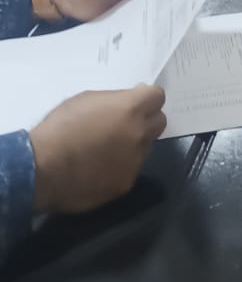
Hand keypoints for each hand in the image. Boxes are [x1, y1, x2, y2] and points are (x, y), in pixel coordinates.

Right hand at [30, 86, 166, 214]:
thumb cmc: (60, 128)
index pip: (157, 96)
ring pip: (145, 147)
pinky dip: (120, 166)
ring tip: (106, 149)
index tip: (136, 100)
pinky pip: (130, 169)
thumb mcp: (86, 100)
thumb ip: (113, 102)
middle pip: (159, 122)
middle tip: (125, 123)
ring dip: (133, 144)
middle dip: (146, 119)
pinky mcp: (126, 184)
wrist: (43, 168)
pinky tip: (99, 168)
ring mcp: (135, 161)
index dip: (147, 97)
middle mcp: (139, 134)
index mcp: (131, 109)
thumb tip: (126, 106)